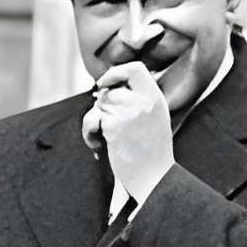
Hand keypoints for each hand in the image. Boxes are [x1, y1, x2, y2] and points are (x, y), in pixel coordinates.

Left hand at [87, 63, 176, 210]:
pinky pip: (93, 120)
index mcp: (155, 98)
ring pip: (99, 106)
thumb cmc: (150, 152)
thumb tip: (104, 87)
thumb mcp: (153, 117)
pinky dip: (90, 134)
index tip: (104, 84)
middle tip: (105, 126)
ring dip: (94, 122)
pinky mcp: (115, 127)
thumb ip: (137, 99)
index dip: (115, 73)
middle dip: (101, 108)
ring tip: (104, 139)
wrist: (154, 178)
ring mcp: (130, 114)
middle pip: (110, 91)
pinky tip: (101, 147)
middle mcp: (144, 102)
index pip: (134, 68)